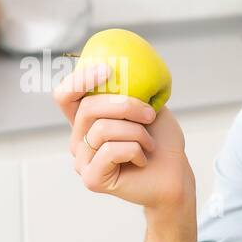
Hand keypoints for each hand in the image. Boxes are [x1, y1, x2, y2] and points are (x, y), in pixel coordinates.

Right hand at [54, 61, 192, 211]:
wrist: (176, 175)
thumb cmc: (162, 142)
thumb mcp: (149, 106)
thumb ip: (131, 89)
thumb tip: (119, 63)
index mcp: (86, 122)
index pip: (65, 96)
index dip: (80, 79)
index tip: (108, 69)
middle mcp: (78, 140)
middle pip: (88, 108)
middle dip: (126, 106)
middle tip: (151, 115)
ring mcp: (82, 161)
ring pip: (102, 130)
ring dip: (137, 133)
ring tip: (149, 144)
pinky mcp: (91, 179)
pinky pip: (110, 151)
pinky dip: (135, 151)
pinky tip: (142, 160)